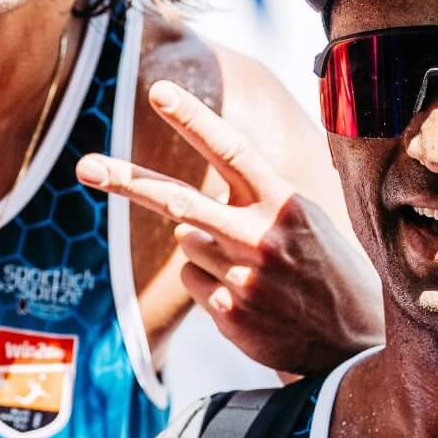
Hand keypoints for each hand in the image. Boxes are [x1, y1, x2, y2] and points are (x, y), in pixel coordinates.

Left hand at [77, 80, 379, 375]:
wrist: (352, 347)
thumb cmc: (324, 271)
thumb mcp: (303, 220)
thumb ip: (250, 202)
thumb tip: (174, 212)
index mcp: (283, 202)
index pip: (231, 149)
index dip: (193, 118)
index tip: (158, 90)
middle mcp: (259, 236)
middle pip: (178, 201)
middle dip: (127, 181)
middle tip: (85, 166)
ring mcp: (241, 277)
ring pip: (186, 243)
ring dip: (205, 249)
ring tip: (252, 269)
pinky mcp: (229, 313)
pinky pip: (192, 280)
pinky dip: (210, 285)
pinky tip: (250, 298)